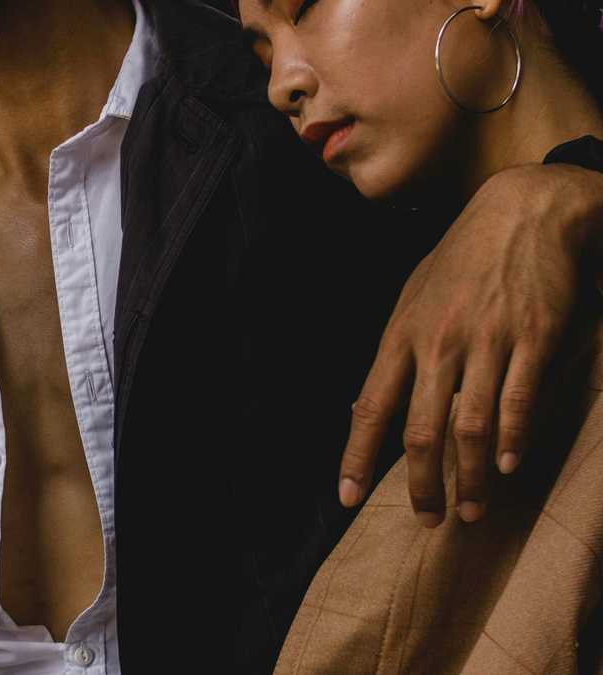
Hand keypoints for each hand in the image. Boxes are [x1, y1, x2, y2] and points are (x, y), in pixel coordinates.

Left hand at [339, 163, 602, 526]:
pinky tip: (509, 467)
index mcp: (401, 335)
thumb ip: (395, 353)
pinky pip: (518, 401)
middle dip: (422, 485)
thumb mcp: (412, 297)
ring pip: (471, 427)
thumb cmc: (461, 259)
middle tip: (428, 520)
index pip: (370, 407)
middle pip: (420, 430)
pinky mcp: (533, 339)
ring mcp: (486, 341)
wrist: (522, 212)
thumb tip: (363, 406)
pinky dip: (511, 441)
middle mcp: (438, 343)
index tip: (346, 497)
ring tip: (473, 510)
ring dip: (471, 478)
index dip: (355, 456)